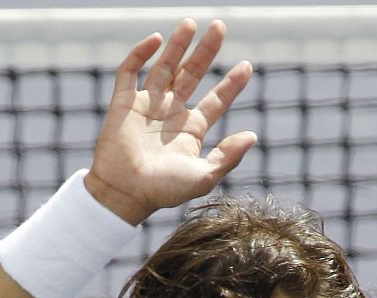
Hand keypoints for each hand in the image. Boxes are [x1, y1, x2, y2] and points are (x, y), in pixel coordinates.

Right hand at [85, 18, 256, 225]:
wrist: (124, 195)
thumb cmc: (162, 191)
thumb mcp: (202, 177)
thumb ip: (228, 157)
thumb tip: (253, 135)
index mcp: (190, 130)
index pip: (216, 100)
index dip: (231, 84)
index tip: (247, 67)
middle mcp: (170, 114)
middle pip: (191, 74)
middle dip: (205, 51)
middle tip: (219, 27)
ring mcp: (147, 107)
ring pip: (164, 67)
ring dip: (176, 45)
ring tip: (190, 23)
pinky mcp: (123, 104)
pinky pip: (130, 72)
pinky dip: (140, 54)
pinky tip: (155, 40)